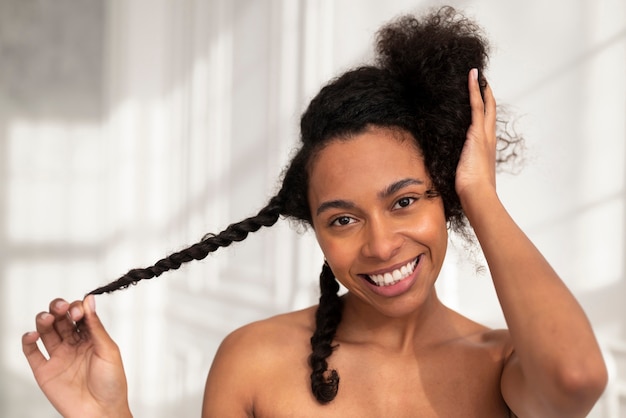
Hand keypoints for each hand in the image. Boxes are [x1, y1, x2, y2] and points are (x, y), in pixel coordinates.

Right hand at [22, 296, 131, 417]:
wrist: (102, 412)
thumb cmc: (112, 384)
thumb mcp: (108, 350)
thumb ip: (95, 326)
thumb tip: (89, 300)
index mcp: (91, 337)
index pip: (80, 314)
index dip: (77, 308)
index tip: (79, 310)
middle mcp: (74, 344)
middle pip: (60, 319)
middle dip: (59, 309)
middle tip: (61, 308)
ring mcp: (58, 356)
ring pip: (45, 331)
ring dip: (43, 320)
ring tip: (46, 318)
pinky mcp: (45, 371)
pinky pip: (31, 352)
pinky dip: (27, 341)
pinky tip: (31, 334)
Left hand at [455, 68, 497, 201]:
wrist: (477, 194)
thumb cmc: (471, 190)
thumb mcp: (464, 174)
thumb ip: (460, 167)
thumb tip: (450, 168)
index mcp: (486, 148)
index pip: (486, 124)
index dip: (485, 110)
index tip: (482, 98)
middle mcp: (488, 139)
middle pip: (490, 110)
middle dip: (486, 93)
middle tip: (482, 79)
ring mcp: (484, 135)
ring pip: (485, 104)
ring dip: (480, 88)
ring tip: (476, 74)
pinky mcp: (477, 133)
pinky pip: (476, 106)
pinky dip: (474, 90)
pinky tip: (472, 76)